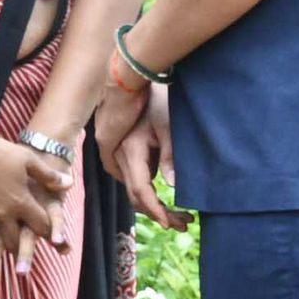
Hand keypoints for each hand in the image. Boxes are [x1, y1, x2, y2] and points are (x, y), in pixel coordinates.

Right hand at [0, 121, 71, 287]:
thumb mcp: (28, 160)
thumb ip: (49, 176)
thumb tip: (69, 184)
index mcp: (21, 203)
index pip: (40, 225)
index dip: (49, 234)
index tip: (55, 241)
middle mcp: (3, 215)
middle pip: (14, 242)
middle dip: (20, 252)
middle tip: (22, 265)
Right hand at [96, 69, 181, 226]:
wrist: (133, 75)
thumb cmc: (155, 98)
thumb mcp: (169, 126)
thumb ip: (170, 156)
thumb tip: (172, 186)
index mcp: (130, 151)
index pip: (140, 191)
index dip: (155, 211)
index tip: (171, 223)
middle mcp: (118, 156)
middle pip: (134, 196)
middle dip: (157, 212)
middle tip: (182, 222)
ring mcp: (116, 152)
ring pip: (131, 187)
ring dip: (151, 201)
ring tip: (177, 212)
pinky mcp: (120, 149)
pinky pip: (131, 175)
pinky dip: (145, 187)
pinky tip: (163, 187)